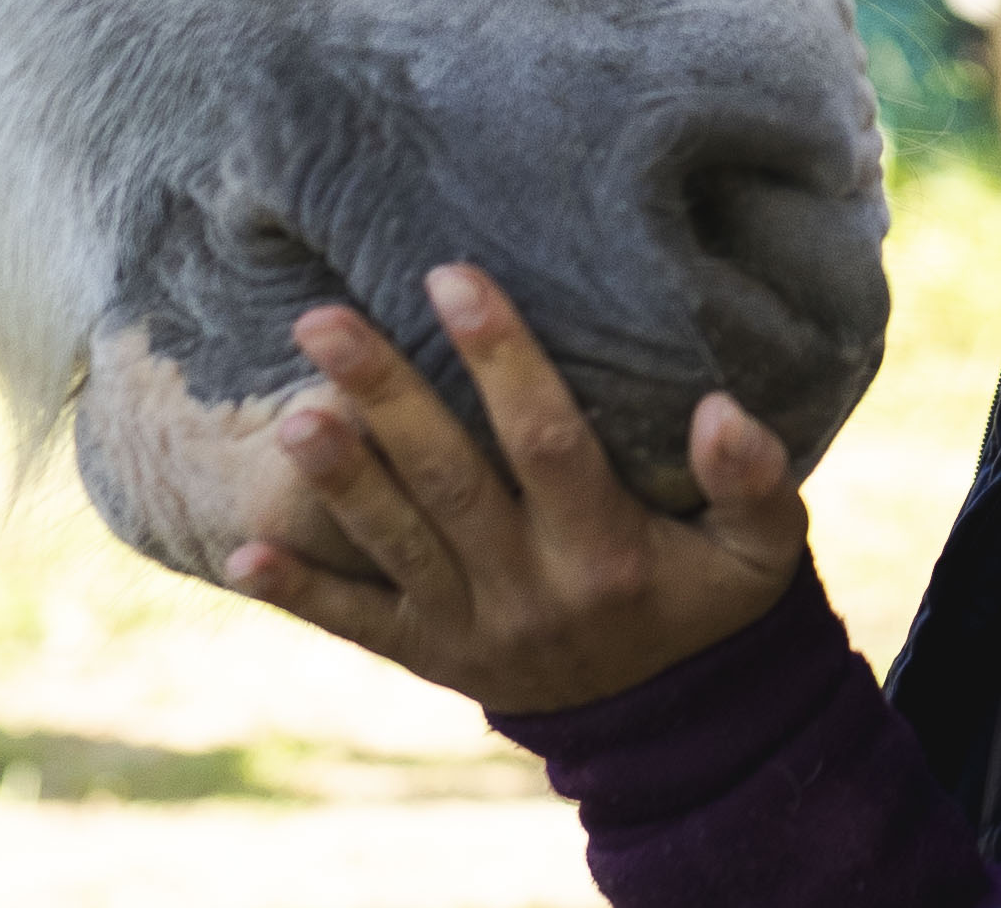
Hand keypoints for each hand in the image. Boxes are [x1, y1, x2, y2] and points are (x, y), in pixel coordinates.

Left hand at [223, 262, 805, 713]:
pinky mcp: (432, 657)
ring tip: (286, 416)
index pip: (547, 441)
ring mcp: (473, 631)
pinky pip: (358, 625)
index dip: (501, 358)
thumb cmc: (708, 596)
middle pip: (450, 482)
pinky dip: (300, 593)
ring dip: (339, 480)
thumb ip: (754, 480)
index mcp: (607, 551)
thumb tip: (721, 408)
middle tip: (322, 319)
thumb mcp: (760, 550)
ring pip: (396, 544)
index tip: (452, 277)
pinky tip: (239, 555)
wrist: (672, 723)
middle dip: (385, 397)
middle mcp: (532, 592)